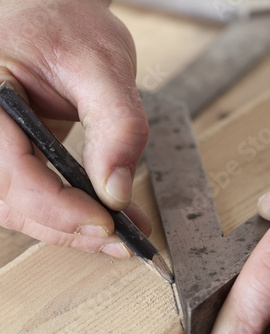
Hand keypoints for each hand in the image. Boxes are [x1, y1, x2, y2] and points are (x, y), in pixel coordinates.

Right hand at [0, 0, 149, 257]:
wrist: (53, 14)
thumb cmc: (65, 24)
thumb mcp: (101, 63)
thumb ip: (117, 125)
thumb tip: (118, 190)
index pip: (12, 172)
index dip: (58, 206)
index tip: (106, 221)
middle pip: (14, 203)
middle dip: (70, 227)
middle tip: (122, 240)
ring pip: (22, 211)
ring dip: (72, 230)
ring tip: (121, 234)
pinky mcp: (11, 161)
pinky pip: (33, 202)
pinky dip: (70, 217)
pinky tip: (104, 221)